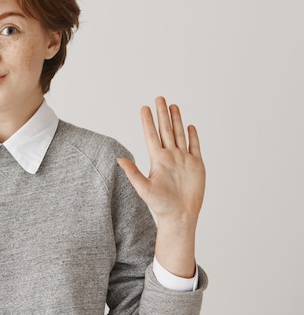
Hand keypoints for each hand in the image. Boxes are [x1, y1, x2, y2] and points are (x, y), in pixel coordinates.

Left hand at [118, 96, 204, 224]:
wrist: (180, 216)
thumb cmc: (160, 205)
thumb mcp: (143, 188)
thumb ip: (133, 173)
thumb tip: (119, 159)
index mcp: (157, 159)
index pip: (151, 135)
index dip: (148, 121)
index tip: (144, 107)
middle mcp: (170, 156)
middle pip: (165, 130)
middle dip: (162, 114)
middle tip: (159, 98)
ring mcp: (183, 160)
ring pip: (179, 135)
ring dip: (176, 120)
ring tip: (172, 106)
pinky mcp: (196, 165)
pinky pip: (194, 147)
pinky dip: (192, 136)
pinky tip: (189, 126)